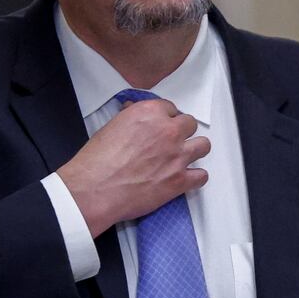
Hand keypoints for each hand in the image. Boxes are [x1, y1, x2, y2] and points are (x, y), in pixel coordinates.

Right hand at [57, 97, 209, 236]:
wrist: (95, 189)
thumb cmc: (97, 160)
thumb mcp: (110, 127)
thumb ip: (129, 118)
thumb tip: (132, 114)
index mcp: (150, 113)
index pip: (170, 108)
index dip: (165, 119)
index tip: (161, 126)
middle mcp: (168, 131)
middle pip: (190, 124)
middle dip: (181, 131)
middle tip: (171, 142)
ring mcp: (177, 156)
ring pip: (203, 146)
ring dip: (194, 150)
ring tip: (183, 158)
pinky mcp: (179, 180)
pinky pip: (202, 176)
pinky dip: (195, 178)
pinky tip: (186, 179)